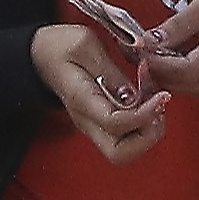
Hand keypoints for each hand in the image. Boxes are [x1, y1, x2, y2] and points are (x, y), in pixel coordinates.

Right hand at [29, 22, 170, 163]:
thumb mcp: (84, 44)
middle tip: (158, 109)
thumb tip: (135, 97)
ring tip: (154, 104)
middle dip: (148, 136)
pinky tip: (147, 102)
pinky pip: (128, 138)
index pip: (116, 124)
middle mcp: (87, 121)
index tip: (162, 95)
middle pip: (121, 155)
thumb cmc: (56, 47)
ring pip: (127, 152)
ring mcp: (94, 125)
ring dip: (148, 133)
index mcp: (81, 100)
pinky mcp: (102, 123)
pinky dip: (144, 125)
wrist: (36, 55)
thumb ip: (111, 71)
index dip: (145, 114)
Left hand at [137, 0, 198, 102]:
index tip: (138, 46)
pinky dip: (173, 75)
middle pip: (174, 82)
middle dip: (153, 65)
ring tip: (158, 48)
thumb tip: (147, 41)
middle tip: (142, 45)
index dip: (153, 61)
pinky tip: (172, 58)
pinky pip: (185, 88)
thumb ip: (177, 24)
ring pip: (176, 88)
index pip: (178, 70)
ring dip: (161, 71)